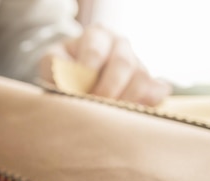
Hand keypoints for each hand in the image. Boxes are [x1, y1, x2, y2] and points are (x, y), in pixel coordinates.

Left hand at [39, 25, 170, 105]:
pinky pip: (157, 92)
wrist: (75, 78)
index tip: (78, 90)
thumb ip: (58, 70)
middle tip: (94, 106)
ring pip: (141, 78)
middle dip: (108, 89)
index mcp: (96, 36)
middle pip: (123, 64)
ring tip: (108, 116)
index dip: (88, 71)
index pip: (96, 50)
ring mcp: (138, 62)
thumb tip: (70, 84)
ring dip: (125, 100)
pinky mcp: (149, 82)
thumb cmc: (62, 70)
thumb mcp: (52, 65)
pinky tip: (129, 116)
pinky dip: (146, 104)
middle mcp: (120, 46)